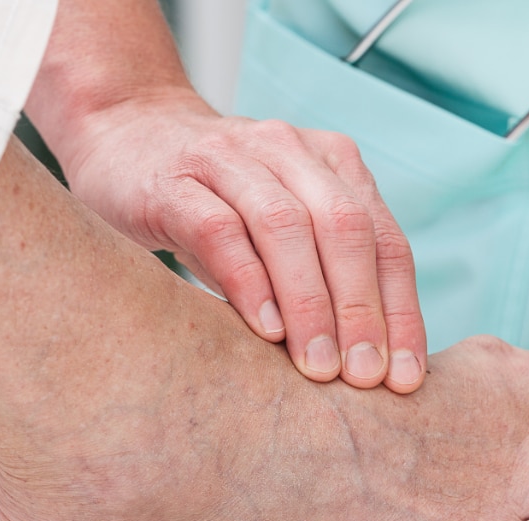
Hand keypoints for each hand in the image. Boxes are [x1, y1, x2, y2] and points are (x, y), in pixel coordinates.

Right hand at [61, 92, 425, 389]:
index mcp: (335, 166)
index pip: (387, 242)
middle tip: (365, 377)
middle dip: (363, 310)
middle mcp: (292, 152)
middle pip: (346, 230)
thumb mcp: (283, 230)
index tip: (405, 378)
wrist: (123, 133)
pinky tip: (265, 330)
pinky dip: (249, 281)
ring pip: (287, 227)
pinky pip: (220, 230)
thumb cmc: (218, 203)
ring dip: (311, 303)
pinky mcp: (174, 180)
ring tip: (320, 366)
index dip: (402, 312)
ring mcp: (231, 158)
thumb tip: (370, 366)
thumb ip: (325, 275)